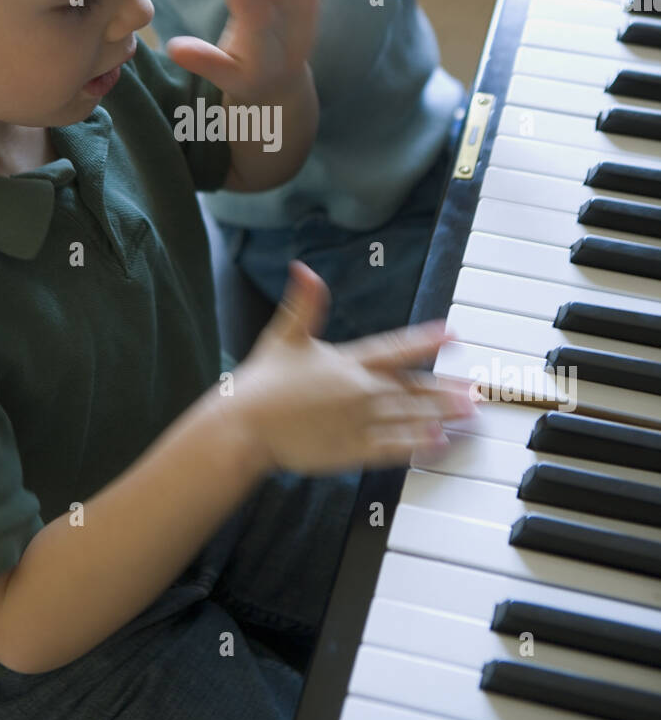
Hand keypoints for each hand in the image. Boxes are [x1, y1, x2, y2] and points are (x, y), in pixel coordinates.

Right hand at [224, 259, 476, 476]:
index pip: (394, 348)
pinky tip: (439, 443)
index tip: (453, 334)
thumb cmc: (260, 384)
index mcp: (346, 362)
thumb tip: (304, 268)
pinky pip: (391, 448)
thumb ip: (302, 303)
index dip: (425, 340)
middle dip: (446, 388)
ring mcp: (357, 422)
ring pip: (409, 417)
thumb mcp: (283, 335)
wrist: (243, 426)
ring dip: (442, 414)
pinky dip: (417, 445)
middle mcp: (358, 391)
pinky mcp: (349, 451)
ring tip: (470, 413)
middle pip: (412, 388)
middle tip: (476, 389)